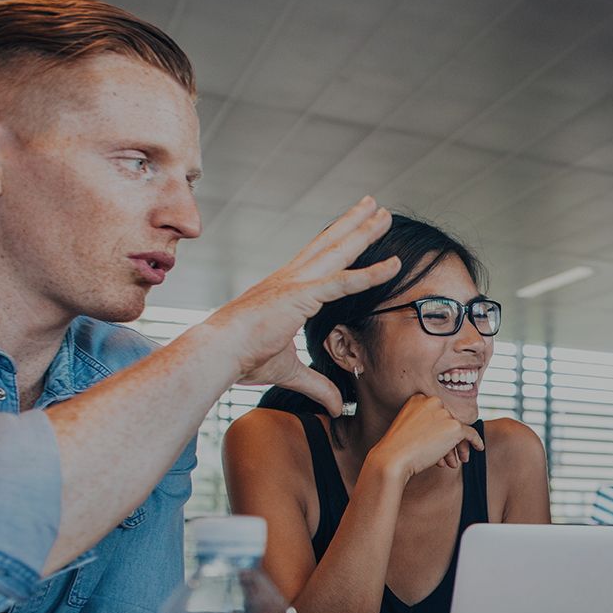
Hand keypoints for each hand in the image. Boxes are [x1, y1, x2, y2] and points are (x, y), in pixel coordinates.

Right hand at [194, 198, 401, 414]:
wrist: (218, 352)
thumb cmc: (243, 358)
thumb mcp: (290, 371)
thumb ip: (317, 385)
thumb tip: (336, 406)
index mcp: (286, 289)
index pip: (320, 260)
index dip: (339, 243)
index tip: (355, 228)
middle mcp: (291, 277)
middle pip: (331, 244)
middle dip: (355, 224)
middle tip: (377, 206)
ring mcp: (295, 283)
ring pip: (339, 251)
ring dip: (364, 231)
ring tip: (385, 212)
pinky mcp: (300, 296)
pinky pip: (343, 282)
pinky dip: (370, 273)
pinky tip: (394, 265)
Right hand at [368, 394, 484, 482]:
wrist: (393, 458)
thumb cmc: (396, 447)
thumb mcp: (408, 428)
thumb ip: (425, 424)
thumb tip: (444, 431)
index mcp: (419, 398)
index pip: (438, 412)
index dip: (439, 430)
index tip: (437, 443)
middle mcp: (433, 401)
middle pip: (449, 420)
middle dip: (448, 439)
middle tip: (451, 456)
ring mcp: (444, 413)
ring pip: (457, 430)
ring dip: (456, 446)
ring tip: (453, 462)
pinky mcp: (454, 427)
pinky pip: (471, 433)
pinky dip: (476, 441)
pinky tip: (479, 448)